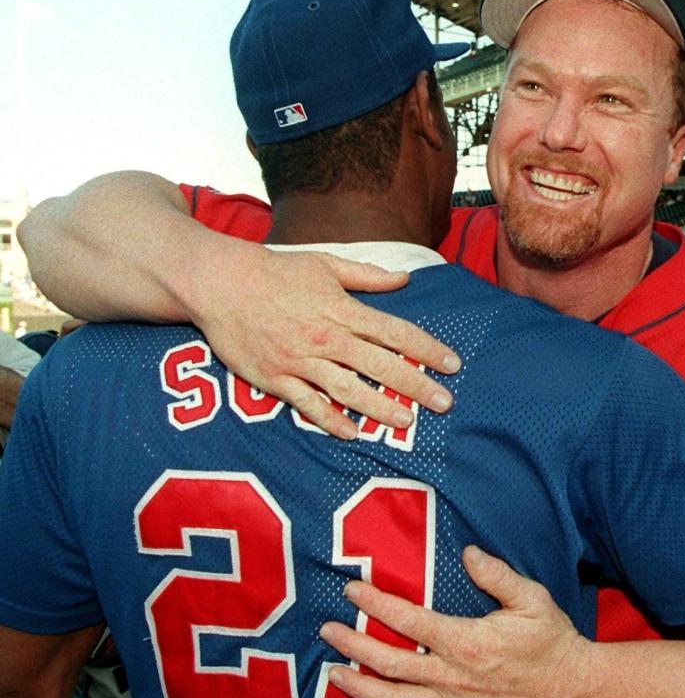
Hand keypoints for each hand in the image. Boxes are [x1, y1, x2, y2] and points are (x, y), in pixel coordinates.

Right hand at [189, 246, 460, 438]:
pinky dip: (330, 419)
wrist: (219, 283)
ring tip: (406, 421)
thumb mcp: (324, 264)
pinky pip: (307, 404)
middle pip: (379, 364)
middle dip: (415, 384)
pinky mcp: (275, 378)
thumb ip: (367, 275)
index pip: (394, 331)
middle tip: (445, 402)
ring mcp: (299, 360)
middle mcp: (325, 337)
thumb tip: (404, 278)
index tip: (452, 364)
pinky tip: (353, 433)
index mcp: (341, 309)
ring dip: (379, 406)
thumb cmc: (274, 270)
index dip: (426, 348)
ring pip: (347, 389)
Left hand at [318, 546, 590, 697]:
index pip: (409, 622)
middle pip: (390, 665)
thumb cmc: (552, 640)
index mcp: (467, 642)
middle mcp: (454, 677)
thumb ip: (497, 574)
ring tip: (333, 672)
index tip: (352, 592)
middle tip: (327, 631)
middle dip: (354, 646)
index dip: (377, 605)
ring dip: (359, 687)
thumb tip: (468, 552)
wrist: (572, 689)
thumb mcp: (532, 598)